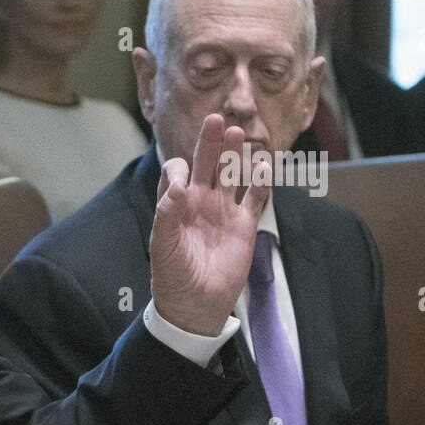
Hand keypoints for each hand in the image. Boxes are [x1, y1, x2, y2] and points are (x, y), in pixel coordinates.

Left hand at [149, 114, 270, 335]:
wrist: (195, 305)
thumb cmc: (172, 275)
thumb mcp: (162, 245)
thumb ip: (167, 213)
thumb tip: (178, 184)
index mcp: (175, 206)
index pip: (176, 173)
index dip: (179, 168)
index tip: (182, 177)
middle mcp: (200, 203)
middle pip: (206, 165)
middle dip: (209, 143)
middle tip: (217, 119)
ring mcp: (223, 212)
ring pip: (230, 175)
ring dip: (233, 155)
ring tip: (237, 133)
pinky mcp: (244, 225)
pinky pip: (254, 198)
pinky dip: (260, 183)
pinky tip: (262, 166)